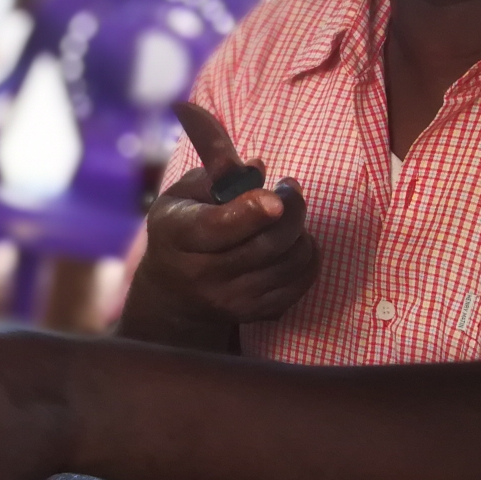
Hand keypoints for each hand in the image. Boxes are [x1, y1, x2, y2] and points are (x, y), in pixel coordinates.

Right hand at [121, 102, 317, 346]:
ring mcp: (232, 299)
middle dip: (292, 209)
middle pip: (268, 243)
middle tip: (290, 188)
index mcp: (178, 236)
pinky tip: (293, 242)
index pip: (219, 227)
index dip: (251, 212)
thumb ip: (214, 174)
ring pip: (292, 261)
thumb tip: (257, 166)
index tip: (275, 197)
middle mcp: (203, 275)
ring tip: (288, 217)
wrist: (172, 294)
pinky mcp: (256, 313)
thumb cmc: (180, 231)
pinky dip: (307, 256)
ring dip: (301, 231)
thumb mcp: (180, 196)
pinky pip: (302, 281)